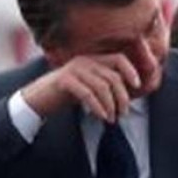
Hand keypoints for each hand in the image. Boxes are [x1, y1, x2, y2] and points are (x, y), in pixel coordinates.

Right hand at [21, 53, 142, 121]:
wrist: (40, 98)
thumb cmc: (70, 95)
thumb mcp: (92, 88)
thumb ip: (109, 88)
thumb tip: (132, 94)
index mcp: (94, 60)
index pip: (119, 58)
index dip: (131, 70)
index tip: (137, 86)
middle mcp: (85, 61)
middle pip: (113, 77)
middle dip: (122, 98)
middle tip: (123, 114)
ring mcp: (74, 69)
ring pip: (102, 87)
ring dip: (111, 106)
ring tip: (112, 119)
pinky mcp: (64, 81)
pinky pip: (87, 93)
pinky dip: (97, 107)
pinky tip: (102, 117)